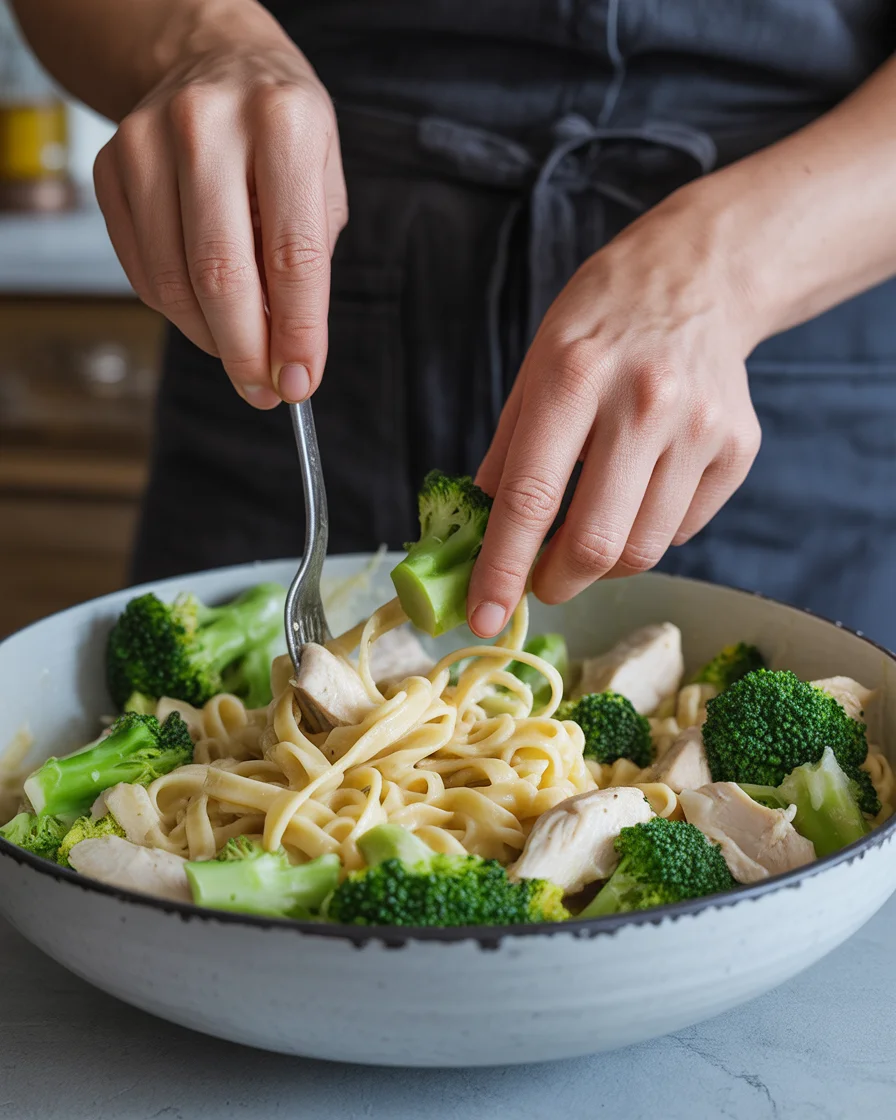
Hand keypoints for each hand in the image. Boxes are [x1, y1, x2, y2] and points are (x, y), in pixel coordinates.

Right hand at [93, 32, 346, 407]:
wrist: (212, 61)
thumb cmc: (280, 131)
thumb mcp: (324, 180)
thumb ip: (308, 261)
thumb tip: (287, 351)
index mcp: (283, 124)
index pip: (292, 256)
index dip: (297, 333)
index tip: (299, 383)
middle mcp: (209, 125)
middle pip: (222, 275)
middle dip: (246, 352)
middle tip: (263, 390)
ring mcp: (148, 143)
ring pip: (175, 282)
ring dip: (212, 338)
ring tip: (241, 351)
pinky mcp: (111, 167)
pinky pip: (144, 272)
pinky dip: (178, 311)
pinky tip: (205, 310)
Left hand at [469, 188, 762, 636]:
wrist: (697, 277)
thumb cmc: (600, 323)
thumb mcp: (534, 366)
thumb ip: (507, 451)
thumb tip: (480, 532)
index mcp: (573, 376)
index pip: (529, 497)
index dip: (501, 569)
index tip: (483, 617)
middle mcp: (643, 402)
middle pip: (595, 541)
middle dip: (556, 582)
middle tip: (541, 582)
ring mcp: (699, 427)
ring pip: (643, 549)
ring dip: (604, 564)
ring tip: (588, 533)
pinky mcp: (737, 447)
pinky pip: (682, 529)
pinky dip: (649, 532)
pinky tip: (638, 493)